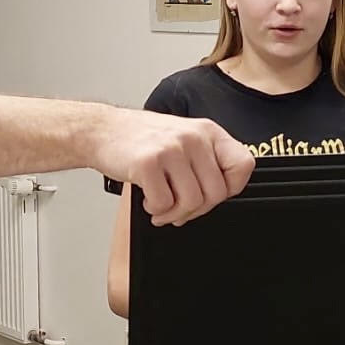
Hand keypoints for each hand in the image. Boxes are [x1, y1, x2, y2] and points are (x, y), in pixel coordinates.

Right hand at [96, 110, 255, 225]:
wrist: (102, 131)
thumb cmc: (141, 139)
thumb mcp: (183, 138)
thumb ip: (205, 161)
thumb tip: (221, 194)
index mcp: (208, 131)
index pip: (243, 166)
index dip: (231, 189)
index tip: (211, 194)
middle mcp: (194, 137)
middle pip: (216, 193)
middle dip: (197, 211)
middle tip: (179, 209)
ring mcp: (171, 149)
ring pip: (192, 202)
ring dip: (175, 214)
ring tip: (161, 207)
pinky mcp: (148, 163)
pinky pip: (164, 204)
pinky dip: (156, 210)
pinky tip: (148, 200)